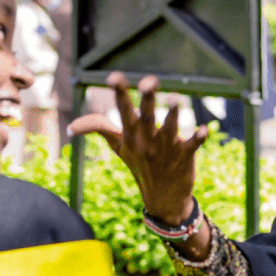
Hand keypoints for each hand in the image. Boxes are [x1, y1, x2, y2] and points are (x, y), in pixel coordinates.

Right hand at [68, 72, 209, 256]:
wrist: (163, 198)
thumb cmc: (140, 165)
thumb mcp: (118, 147)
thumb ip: (99, 129)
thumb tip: (71, 126)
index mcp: (132, 135)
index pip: (123, 111)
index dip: (119, 93)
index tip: (114, 77)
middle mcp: (148, 140)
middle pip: (146, 116)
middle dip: (147, 98)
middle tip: (149, 81)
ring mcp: (167, 148)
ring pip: (170, 128)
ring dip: (173, 114)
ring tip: (176, 99)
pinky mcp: (185, 156)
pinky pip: (193, 145)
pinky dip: (198, 138)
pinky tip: (204, 130)